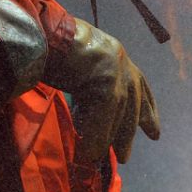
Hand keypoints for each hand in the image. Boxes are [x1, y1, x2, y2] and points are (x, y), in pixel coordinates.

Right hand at [46, 19, 159, 163]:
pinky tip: (92, 150)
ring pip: (118, 108)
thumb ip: (89, 94)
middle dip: (128, 131)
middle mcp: (119, 58)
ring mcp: (113, 64)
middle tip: (124, 157)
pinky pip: (105, 110)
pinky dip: (97, 133)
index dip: (148, 110)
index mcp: (114, 54)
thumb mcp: (77, 73)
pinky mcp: (104, 74)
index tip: (155, 134)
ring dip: (108, 137)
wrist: (36, 34)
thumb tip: (89, 126)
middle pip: (131, 102)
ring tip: (98, 157)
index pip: (139, 85)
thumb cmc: (49, 52)